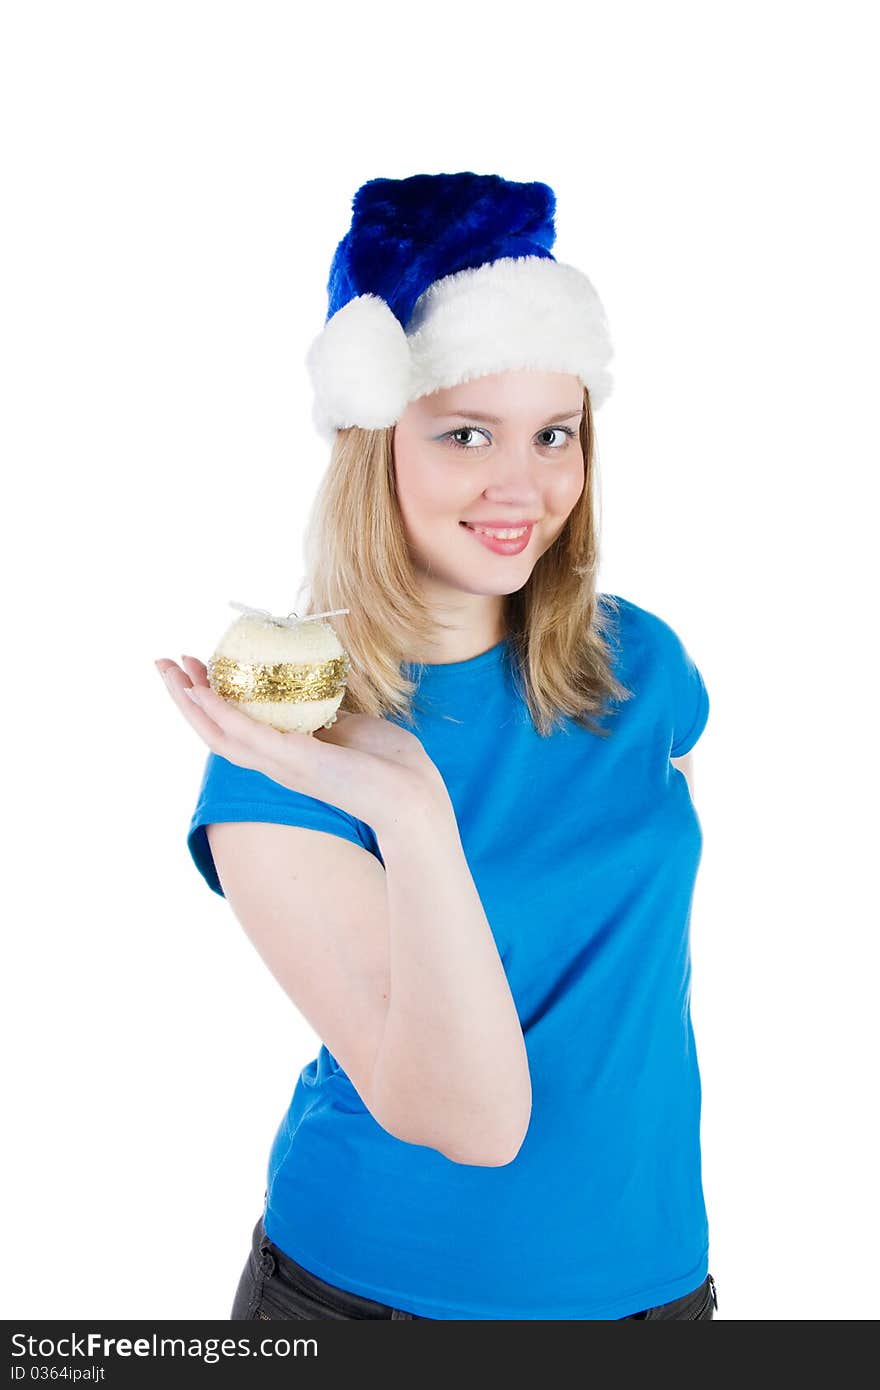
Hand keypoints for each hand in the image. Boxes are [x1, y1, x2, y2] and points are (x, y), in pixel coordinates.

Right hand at [155, 655, 448, 831]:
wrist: (413, 795)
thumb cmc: (389, 764)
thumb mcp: (349, 726)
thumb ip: (324, 711)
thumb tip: (314, 681)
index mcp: (285, 754)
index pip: (233, 725)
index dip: (208, 697)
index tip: (194, 665)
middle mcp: (275, 762)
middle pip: (213, 730)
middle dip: (184, 697)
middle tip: (163, 663)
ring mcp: (282, 764)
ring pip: (220, 734)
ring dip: (190, 702)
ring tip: (169, 673)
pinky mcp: (295, 762)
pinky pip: (249, 735)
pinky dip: (222, 713)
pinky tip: (202, 691)